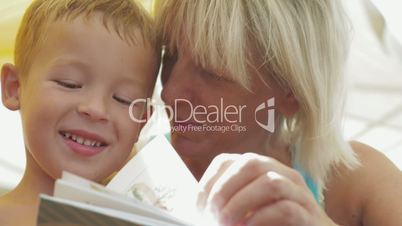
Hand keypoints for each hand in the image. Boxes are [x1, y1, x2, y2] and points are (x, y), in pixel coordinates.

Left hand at [197, 153, 336, 225]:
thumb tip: (200, 209)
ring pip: (271, 183)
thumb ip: (228, 202)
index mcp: (261, 169)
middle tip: (214, 216)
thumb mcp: (246, 208)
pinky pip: (287, 209)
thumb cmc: (273, 224)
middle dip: (225, 190)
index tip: (199, 207)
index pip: (227, 161)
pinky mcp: (310, 217)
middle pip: (250, 164)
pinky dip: (261, 220)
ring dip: (242, 204)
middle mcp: (282, 174)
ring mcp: (300, 194)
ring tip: (229, 224)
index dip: (208, 182)